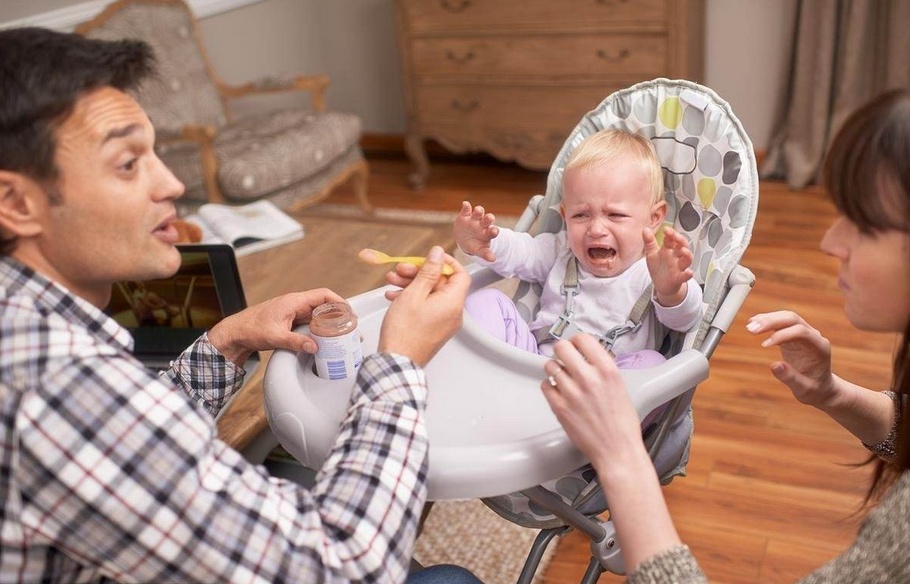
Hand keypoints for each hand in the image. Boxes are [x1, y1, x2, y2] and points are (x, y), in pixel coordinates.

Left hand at [208, 288, 345, 365]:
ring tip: (341, 333)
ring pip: (318, 314)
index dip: (338, 301)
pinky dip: (320, 328)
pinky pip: (311, 321)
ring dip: (330, 322)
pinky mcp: (290, 321)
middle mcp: (295, 304)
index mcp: (293, 301)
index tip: (349, 312)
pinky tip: (325, 338)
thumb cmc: (250, 329)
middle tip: (350, 326)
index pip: (323, 295)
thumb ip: (296, 342)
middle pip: (324, 304)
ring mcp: (293, 312)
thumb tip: (314, 347)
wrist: (235, 333)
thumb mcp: (275, 336)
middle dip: (338, 314)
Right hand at [378, 246, 469, 365]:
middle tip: (401, 269)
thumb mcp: (414, 293)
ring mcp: (444, 322)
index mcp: (453, 302)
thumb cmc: (404, 332)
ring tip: (391, 281)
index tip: (430, 257)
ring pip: (431, 295)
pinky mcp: (434, 329)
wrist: (397, 361)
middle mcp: (453, 313)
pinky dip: (413, 299)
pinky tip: (394, 296)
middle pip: (441, 283)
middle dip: (419, 273)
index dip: (446, 262)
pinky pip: (427, 307)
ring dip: (412, 285)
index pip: (460, 274)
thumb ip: (428, 271)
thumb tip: (438, 254)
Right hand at [453, 201, 498, 261]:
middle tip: (490, 218)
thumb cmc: (475, 245)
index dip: (494, 231)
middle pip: (487, 219)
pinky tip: (465, 204)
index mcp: (487, 233)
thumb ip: (485, 254)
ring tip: (478, 211)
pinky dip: (466, 206)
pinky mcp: (464, 215)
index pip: (492, 231)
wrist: (464, 240)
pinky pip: (466, 209)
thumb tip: (493, 260)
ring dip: (479, 210)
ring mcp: (474, 219)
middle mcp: (482, 224)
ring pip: (478, 212)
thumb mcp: (479, 250)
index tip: (494, 231)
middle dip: (489, 218)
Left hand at [540, 334, 644, 469]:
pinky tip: (559, 392)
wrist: (617, 450)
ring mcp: (571, 392)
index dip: (576, 341)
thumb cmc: (622, 424)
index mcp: (607, 370)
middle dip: (561, 351)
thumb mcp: (619, 386)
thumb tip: (586, 357)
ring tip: (562, 378)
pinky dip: (550, 386)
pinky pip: (545, 385)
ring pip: (550, 366)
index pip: (582, 339)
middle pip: (561, 347)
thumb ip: (602, 369)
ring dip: (555, 369)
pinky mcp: (559, 407)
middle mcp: (588, 378)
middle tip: (564, 359)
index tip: (574, 346)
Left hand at [643, 226, 692, 306]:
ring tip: (684, 250)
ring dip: (687, 254)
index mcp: (670, 249)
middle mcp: (676, 256)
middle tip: (674, 236)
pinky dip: (688, 274)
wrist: (661, 285)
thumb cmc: (658, 267)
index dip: (671, 233)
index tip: (666, 230)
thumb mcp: (652, 253)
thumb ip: (649, 242)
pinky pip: (685, 276)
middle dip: (680, 240)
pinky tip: (689, 272)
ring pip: (687, 259)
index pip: (672, 238)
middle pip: (682, 245)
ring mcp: (679, 267)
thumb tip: (645, 229)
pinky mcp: (679, 278)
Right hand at [746, 311, 836, 407]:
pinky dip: (766, 322)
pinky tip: (753, 323)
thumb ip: (790, 377)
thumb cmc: (814, 390)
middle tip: (751, 329)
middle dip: (771, 321)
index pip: (800, 331)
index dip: (781, 335)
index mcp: (820, 347)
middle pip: (792, 319)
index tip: (764, 345)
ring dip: (767, 320)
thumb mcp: (804, 389)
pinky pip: (780, 323)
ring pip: (785, 317)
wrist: (820, 388)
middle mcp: (813, 336)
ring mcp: (803, 333)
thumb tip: (774, 365)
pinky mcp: (793, 335)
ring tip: (749, 327)